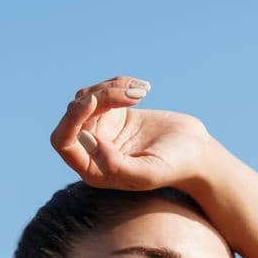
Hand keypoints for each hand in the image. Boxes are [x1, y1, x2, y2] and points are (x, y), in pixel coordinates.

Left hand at [49, 75, 215, 190]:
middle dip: (101, 97)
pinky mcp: (112, 112)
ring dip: (113, 88)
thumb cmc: (173, 167)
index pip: (63, 142)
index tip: (93, 101)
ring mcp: (100, 129)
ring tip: (141, 92)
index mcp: (93, 170)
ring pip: (88, 97)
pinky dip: (121, 84)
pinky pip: (103, 89)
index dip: (72, 119)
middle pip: (76, 113)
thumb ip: (113, 165)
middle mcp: (90, 150)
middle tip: (133, 95)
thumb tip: (85, 139)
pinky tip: (144, 90)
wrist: (194, 151)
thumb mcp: (146, 173)